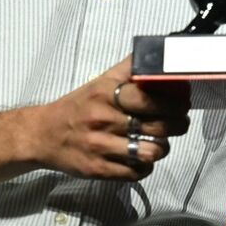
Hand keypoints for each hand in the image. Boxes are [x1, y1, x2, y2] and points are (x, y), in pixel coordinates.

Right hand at [30, 57, 190, 180]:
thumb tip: (157, 54)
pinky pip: (136, 172)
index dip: (173, 103)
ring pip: (150, 152)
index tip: (182, 104)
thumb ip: (129, 69)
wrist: (43, 134)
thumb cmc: (78, 106)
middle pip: (156, 127)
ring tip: (159, 142)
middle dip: (176, 126)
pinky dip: (145, 166)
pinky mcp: (98, 169)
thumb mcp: (101, 81)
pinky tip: (142, 157)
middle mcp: (103, 119)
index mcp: (106, 94)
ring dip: (162, 148)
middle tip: (179, 123)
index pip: (149, 98)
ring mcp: (101, 146)